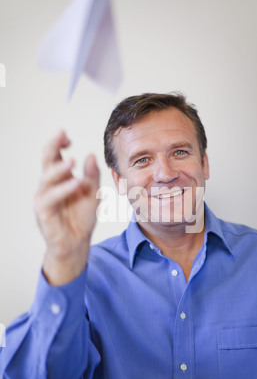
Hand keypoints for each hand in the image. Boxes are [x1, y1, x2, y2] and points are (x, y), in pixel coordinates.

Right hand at [34, 131, 99, 284]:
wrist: (77, 243)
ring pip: (47, 179)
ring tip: (71, 161)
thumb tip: (91, 154)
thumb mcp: (91, 193)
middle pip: (46, 161)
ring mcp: (43, 198)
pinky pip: (51, 199)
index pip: (54, 156)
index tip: (67, 136)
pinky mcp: (43, 213)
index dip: (58, 144)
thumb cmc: (81, 218)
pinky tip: (75, 183)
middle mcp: (48, 186)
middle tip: (61, 135)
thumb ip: (91, 176)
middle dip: (52, 147)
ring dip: (59, 169)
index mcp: (58, 179)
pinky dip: (63, 190)